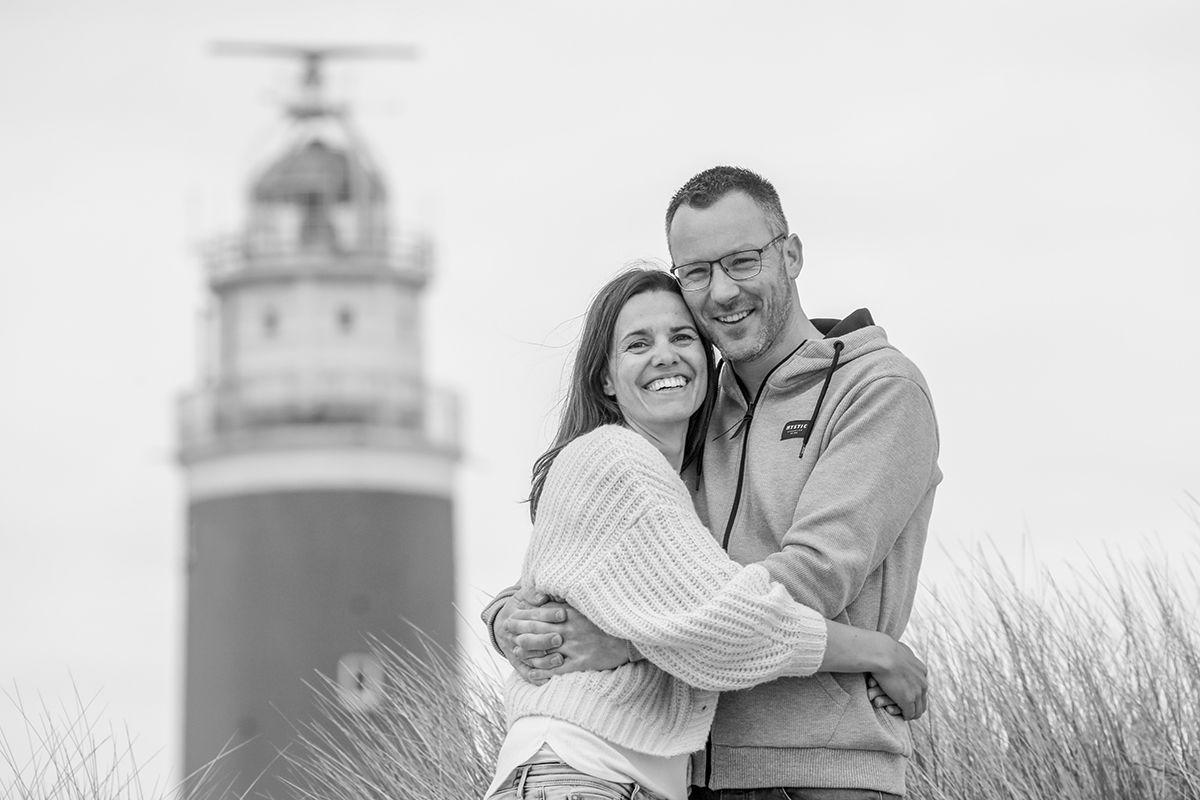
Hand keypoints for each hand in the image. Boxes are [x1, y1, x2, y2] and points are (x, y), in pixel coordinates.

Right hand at [495, 588, 565, 684]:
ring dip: (543, 660)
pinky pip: (526, 673)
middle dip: (544, 639)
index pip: (532, 616)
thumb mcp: (524, 595)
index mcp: (514, 616)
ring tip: (560, 660)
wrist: (504, 622)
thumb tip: (541, 596)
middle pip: (528, 638)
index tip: (563, 614)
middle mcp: (513, 635)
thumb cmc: (524, 605)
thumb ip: (533, 594)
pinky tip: (549, 681)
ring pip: (528, 657)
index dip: (548, 614)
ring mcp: (515, 650)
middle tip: (560, 638)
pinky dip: (536, 678)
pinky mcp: (518, 664)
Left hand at [501, 590, 631, 683]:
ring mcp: (575, 647)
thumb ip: (569, 599)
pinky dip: (542, 671)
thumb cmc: (608, 619)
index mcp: (572, 613)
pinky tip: (531, 672)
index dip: (524, 614)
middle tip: (505, 629)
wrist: (631, 638)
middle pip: (538, 630)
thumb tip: (549, 595)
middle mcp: (571, 629)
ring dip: (527, 650)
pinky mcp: (582, 663)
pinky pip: (557, 669)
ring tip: (514, 650)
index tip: (511, 613)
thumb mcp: (588, 605)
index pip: (541, 613)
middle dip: (519, 629)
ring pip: (544, 650)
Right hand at [870, 640, 927, 720]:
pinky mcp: (908, 700)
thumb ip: (904, 653)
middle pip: (923, 701)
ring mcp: (916, 692)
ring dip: (909, 713)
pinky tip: (895, 712)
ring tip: (900, 713)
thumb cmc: (885, 649)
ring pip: (918, 710)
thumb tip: (901, 648)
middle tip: (904, 709)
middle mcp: (923, 682)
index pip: (922, 688)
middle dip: (914, 706)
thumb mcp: (901, 649)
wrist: (882, 653)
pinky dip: (903, 715)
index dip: (914, 693)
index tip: (904, 695)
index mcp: (922, 671)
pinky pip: (909, 714)